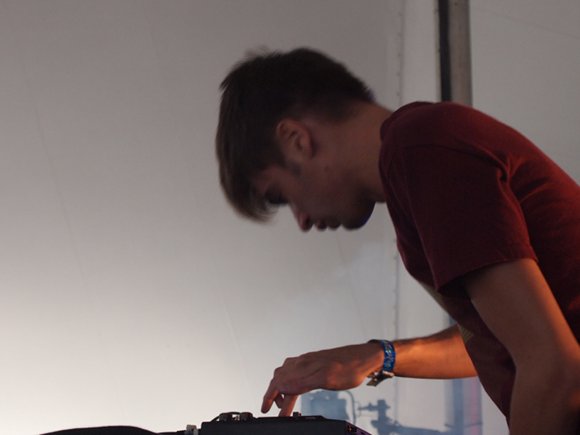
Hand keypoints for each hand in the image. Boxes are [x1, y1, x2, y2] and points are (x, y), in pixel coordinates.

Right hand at [261, 342, 383, 415]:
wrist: (364, 358)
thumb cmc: (349, 368)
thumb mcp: (327, 378)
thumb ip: (303, 382)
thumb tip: (283, 387)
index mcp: (303, 367)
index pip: (279, 382)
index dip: (270, 397)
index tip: (265, 410)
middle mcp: (302, 362)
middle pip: (279, 378)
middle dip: (271, 394)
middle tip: (269, 409)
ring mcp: (308, 361)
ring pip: (285, 374)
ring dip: (280, 389)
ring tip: (282, 403)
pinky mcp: (314, 362)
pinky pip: (295, 372)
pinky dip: (289, 383)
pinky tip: (294, 388)